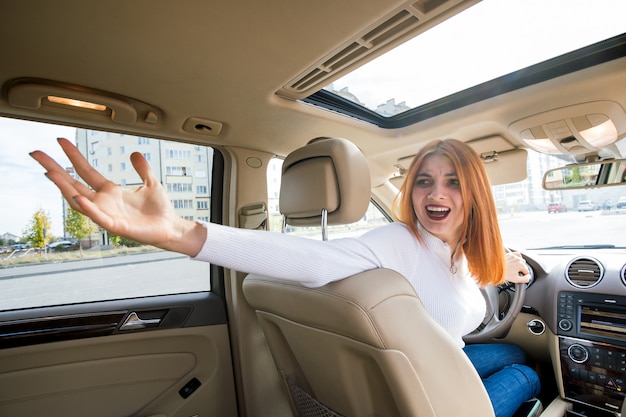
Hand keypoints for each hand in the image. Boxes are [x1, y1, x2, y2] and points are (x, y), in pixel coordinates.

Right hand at [29, 138, 205, 255]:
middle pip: (73, 183)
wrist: (171, 228)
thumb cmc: (159, 210)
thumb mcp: (151, 183)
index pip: (85, 171)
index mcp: (110, 192)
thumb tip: (134, 153)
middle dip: (54, 168)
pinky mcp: (116, 226)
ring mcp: (107, 214)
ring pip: (78, 200)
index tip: (60, 141)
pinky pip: (98, 217)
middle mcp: (103, 202)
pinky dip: (88, 208)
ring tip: (49, 172)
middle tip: (36, 153)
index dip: (73, 156)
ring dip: (63, 187)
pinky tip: (77, 197)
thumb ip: (142, 169)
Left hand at [503, 251, 530, 283]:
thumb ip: (524, 279)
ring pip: (521, 260)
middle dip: (521, 270)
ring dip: (520, 264)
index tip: (520, 277)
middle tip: (515, 274)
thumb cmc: (503, 274)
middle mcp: (518, 259)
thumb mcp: (516, 280)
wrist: (493, 269)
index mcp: (521, 265)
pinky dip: (517, 257)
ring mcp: (514, 256)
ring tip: (514, 269)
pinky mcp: (509, 254)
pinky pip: (517, 254)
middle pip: (524, 266)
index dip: (524, 275)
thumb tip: (528, 278)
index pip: (527, 272)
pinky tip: (514, 261)